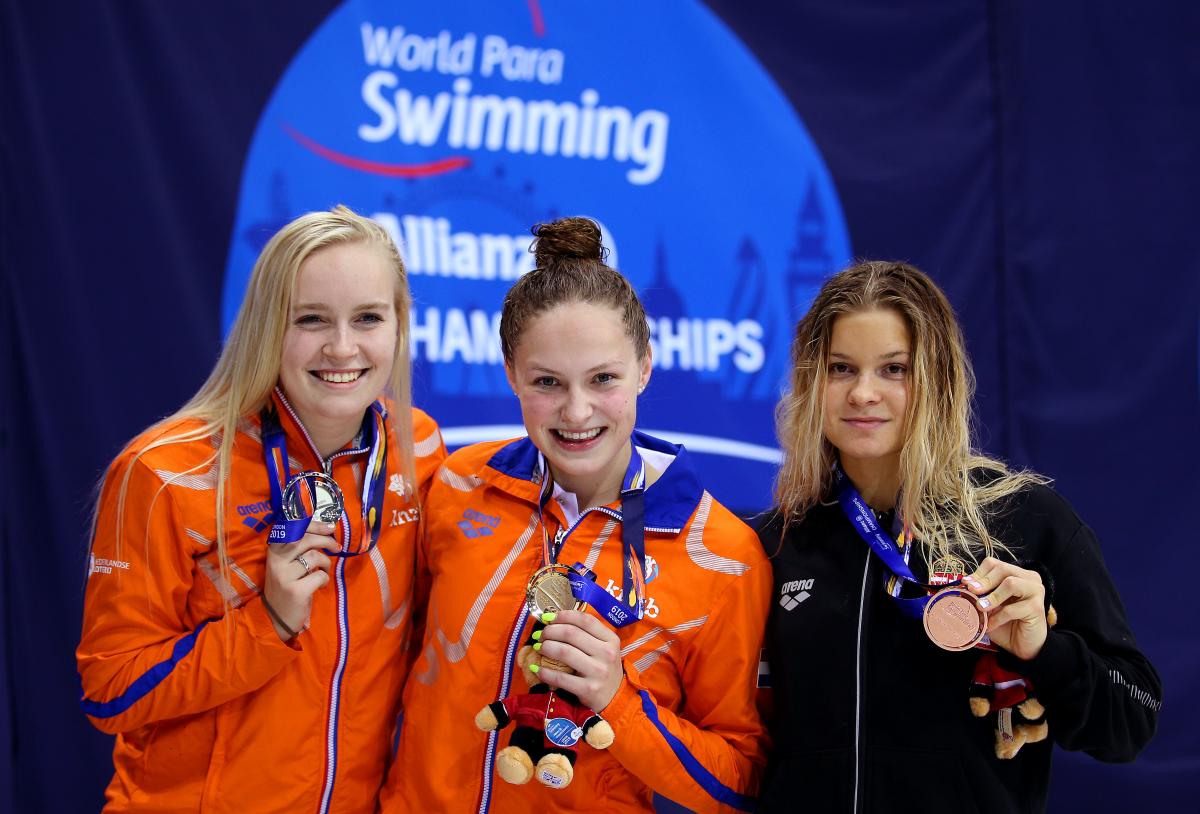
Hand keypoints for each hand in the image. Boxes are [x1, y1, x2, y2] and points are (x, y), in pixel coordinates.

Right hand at [262, 521, 334, 639]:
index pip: (294, 529)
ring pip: (314, 557)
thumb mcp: (288, 564)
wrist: (278, 617)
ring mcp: (284, 576)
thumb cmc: (288, 586)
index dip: (314, 525)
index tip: (329, 528)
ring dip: (326, 563)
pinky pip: (319, 576)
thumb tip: (327, 530)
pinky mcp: (295, 591)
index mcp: (274, 551)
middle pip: (306, 540)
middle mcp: (276, 561)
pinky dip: (325, 579)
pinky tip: (321, 586)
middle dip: (326, 541)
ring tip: (324, 571)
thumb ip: (300, 548)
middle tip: (337, 548)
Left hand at [534, 609, 623, 711]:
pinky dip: (544, 672)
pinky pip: (560, 677)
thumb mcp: (604, 648)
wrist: (615, 699)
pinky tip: (537, 669)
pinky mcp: (588, 689)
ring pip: (564, 652)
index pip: (584, 620)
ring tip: (538, 648)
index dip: (563, 615)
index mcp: (611, 639)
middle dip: (550, 631)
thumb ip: (585, 634)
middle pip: (571, 633)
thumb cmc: (603, 668)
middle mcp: (606, 653)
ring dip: (545, 647)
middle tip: (540, 635)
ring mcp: (598, 672)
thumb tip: (551, 621)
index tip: (548, 618)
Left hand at [964, 557, 1047, 659]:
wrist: (1022, 646)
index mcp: (1017, 574)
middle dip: (984, 581)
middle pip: (1003, 569)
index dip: (979, 573)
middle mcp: (1030, 579)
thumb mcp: (989, 605)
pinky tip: (990, 625)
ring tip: (980, 607)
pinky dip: (997, 617)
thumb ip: (980, 594)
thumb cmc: (1005, 623)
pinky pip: (1012, 609)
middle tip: (971, 591)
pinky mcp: (1037, 608)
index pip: (995, 564)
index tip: (966, 584)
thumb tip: (963, 584)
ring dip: (992, 596)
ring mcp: (1036, 592)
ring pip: (1011, 584)